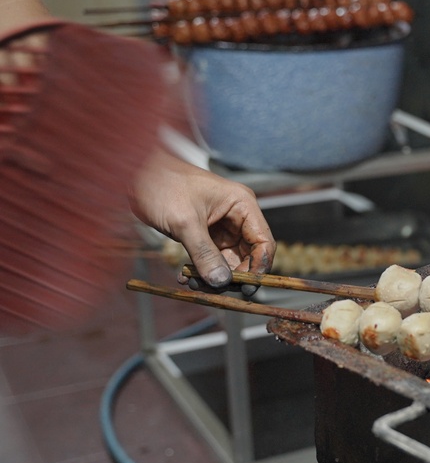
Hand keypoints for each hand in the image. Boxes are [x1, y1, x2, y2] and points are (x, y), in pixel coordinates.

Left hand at [131, 149, 274, 292]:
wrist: (133, 173)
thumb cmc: (162, 184)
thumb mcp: (185, 222)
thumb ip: (204, 253)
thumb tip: (221, 282)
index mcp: (242, 205)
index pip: (264, 242)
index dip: (259, 267)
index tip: (246, 287)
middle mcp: (237, 216)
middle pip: (249, 255)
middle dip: (233, 275)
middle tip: (216, 289)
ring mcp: (221, 226)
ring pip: (229, 260)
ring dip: (214, 275)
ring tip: (194, 282)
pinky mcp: (205, 233)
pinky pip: (211, 258)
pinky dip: (201, 269)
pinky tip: (186, 276)